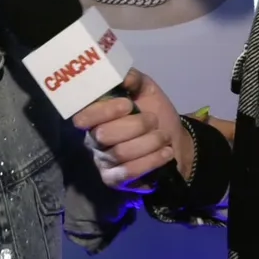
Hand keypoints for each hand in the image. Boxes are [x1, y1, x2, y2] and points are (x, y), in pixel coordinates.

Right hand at [72, 69, 190, 190]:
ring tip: (164, 136)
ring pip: (120, 153)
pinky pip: (129, 172)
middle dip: (135, 125)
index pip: (83, 116)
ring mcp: (102, 161)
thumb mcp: (146, 89)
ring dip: (149, 142)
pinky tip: (165, 152)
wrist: (174, 141)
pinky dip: (152, 160)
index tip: (128, 105)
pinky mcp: (114, 180)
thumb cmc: (154, 111)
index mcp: (95, 116)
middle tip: (154, 120)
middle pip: (103, 135)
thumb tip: (123, 79)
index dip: (104, 111)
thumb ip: (133, 79)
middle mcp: (93, 140)